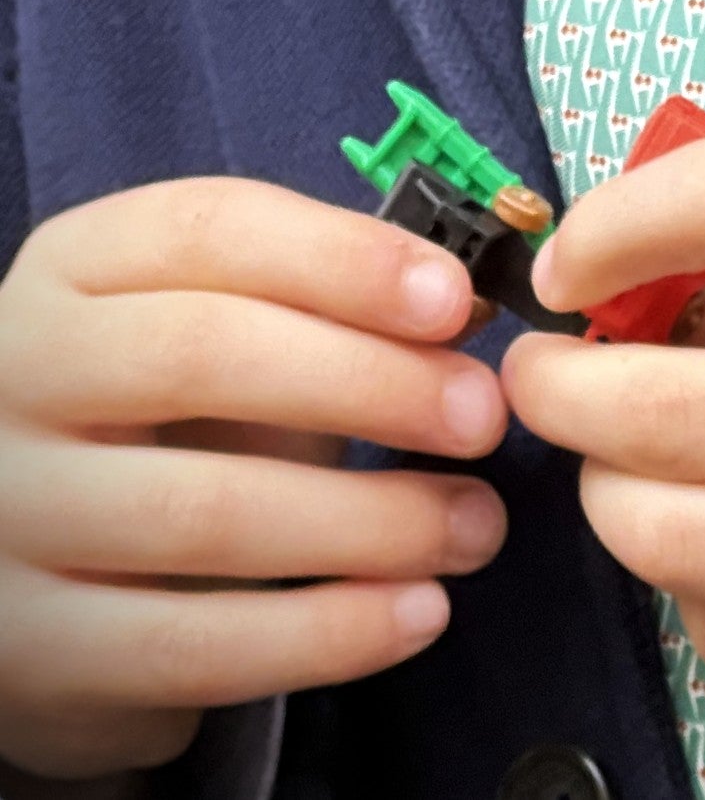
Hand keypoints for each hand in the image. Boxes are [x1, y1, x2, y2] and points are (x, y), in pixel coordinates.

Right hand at [0, 179, 509, 780]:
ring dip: (369, 521)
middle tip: (481, 417)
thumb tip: (460, 319)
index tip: (454, 299)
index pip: (210, 229)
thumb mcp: (219, 331)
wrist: (25, 563)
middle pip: (205, 355)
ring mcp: (13, 512)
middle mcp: (23, 373)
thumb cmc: (160, 418)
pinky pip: (192, 646)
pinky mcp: (32, 649)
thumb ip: (321, 313)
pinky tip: (415, 612)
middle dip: (369, 383)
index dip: (342, 258)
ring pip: (204, 512)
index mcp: (78, 267)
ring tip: (474, 526)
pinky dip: (324, 633)